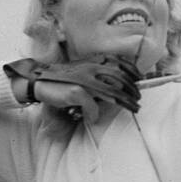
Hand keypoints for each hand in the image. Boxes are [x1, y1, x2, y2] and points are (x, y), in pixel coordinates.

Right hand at [5, 53, 140, 123]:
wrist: (40, 81)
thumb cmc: (64, 80)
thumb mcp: (83, 72)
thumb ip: (98, 76)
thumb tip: (117, 86)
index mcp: (93, 62)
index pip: (119, 62)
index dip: (132, 70)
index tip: (140, 79)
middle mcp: (91, 68)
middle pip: (120, 79)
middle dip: (133, 90)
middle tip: (139, 99)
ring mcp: (85, 80)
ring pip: (112, 93)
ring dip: (125, 102)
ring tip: (134, 108)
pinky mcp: (76, 91)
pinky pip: (92, 106)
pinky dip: (93, 114)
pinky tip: (91, 119)